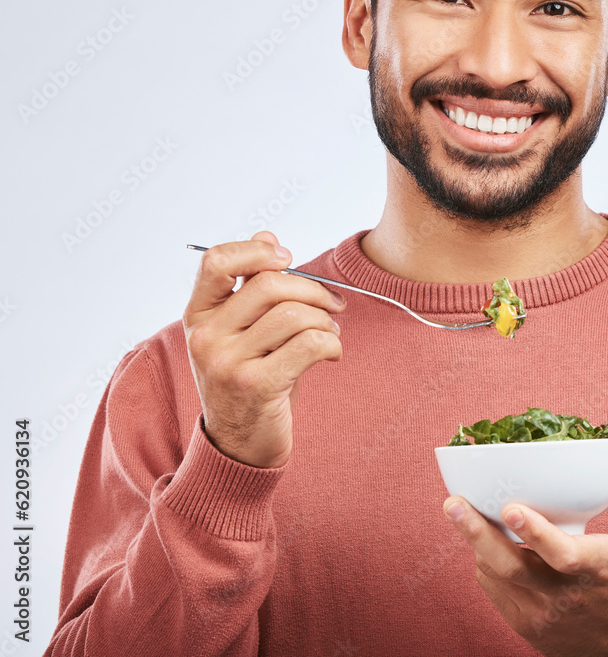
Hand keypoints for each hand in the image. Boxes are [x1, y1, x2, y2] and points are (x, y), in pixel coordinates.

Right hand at [182, 231, 344, 467]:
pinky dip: (332, 344)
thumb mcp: (243, 331)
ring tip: (331, 334)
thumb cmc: (250, 379)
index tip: (287, 259)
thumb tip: (267, 235)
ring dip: (325, 321)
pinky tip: (332, 354)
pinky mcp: (256, 386)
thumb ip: (252, 284)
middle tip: (334, 305)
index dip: (257, 251)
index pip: (217, 262)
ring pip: (294, 315)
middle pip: (269, 285)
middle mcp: (205, 336)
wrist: (240, 446)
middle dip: (313, 290)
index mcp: (198, 315)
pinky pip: (309, 345)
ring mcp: (226, 362)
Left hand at [443, 451, 607, 656]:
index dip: (535, 532)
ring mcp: (543, 616)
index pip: (562, 555)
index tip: (510, 507)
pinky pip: (497, 593)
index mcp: (600, 570)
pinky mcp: (529, 628)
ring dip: (478, 544)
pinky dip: (486, 565)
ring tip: (462, 511)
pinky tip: (484, 541)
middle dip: (476, 534)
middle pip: (511, 568)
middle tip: (452, 502)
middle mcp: (566, 597)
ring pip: (497, 578)